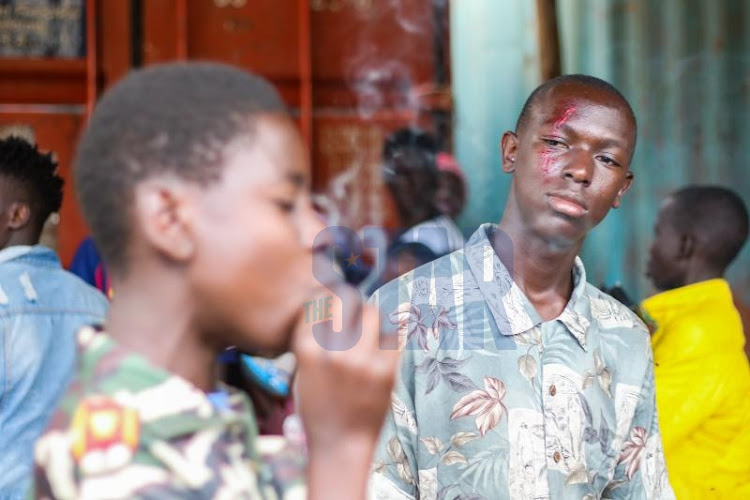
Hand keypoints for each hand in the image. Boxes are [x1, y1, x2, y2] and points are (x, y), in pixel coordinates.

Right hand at [292, 279, 397, 498]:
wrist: (342, 445)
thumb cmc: (318, 408)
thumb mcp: (301, 372)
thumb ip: (310, 339)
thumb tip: (326, 300)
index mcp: (307, 351)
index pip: (318, 304)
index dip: (326, 300)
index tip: (331, 304)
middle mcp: (334, 353)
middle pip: (347, 301)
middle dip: (349, 305)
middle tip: (352, 316)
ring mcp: (362, 362)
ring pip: (372, 313)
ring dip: (369, 318)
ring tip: (368, 334)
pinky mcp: (387, 372)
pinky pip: (393, 336)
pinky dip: (388, 338)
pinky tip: (381, 349)